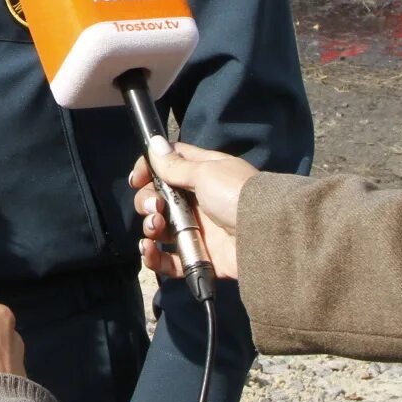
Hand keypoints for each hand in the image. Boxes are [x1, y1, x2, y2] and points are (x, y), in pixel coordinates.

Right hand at [130, 144, 252, 280]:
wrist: (265, 235)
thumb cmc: (236, 194)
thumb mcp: (206, 173)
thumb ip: (176, 165)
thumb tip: (154, 143)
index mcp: (201, 174)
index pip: (168, 166)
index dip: (148, 169)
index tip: (137, 179)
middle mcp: (197, 200)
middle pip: (158, 199)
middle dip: (147, 202)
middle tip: (155, 208)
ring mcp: (197, 230)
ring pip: (160, 229)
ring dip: (150, 227)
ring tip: (157, 228)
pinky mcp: (199, 257)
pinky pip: (169, 259)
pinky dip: (155, 257)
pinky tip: (149, 251)